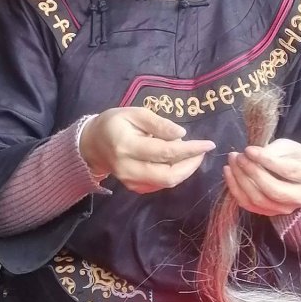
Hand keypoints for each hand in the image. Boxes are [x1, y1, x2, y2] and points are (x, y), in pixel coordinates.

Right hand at [78, 107, 214, 194]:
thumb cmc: (113, 123)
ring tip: (193, 155)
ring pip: (166, 183)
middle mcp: (129, 168)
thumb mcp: (134, 113)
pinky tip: (179, 162)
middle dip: (191, 165)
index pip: (165, 152)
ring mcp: (130, 181)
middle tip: (202, 151)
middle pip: (168, 175)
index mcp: (127, 146)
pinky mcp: (134, 187)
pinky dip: (174, 174)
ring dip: (185, 171)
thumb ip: (158, 124)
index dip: (190, 150)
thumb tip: (181, 135)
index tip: (208, 144)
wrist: (91, 144)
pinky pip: (160, 184)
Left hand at [224, 138, 300, 217]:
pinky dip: (235, 189)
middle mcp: (300, 197)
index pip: (286, 170)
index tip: (248, 150)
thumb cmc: (294, 158)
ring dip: (240, 180)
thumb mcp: (288, 147)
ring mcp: (285, 208)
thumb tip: (250, 154)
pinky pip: (248, 205)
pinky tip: (228, 173)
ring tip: (231, 163)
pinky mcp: (270, 213)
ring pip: (258, 200)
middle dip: (251, 172)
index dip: (265, 160)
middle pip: (272, 189)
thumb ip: (272, 150)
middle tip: (238, 156)